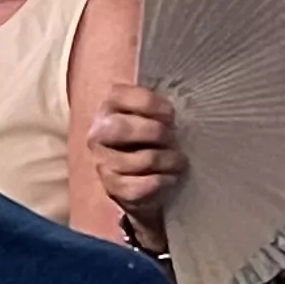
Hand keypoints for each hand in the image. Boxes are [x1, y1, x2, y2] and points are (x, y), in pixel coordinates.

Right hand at [87, 84, 188, 244]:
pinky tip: (171, 177)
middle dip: (157, 133)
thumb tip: (185, 105)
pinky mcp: (111, 187)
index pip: (123, 97)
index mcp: (109, 106)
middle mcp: (99, 132)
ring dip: (167, 161)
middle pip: (123, 129)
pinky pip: (138, 187)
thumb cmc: (151, 135)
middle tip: (174, 139)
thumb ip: (159, 105)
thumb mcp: (153, 112)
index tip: (171, 116)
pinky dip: (161, 181)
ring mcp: (102, 161)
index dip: (153, 105)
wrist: (139, 172)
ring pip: (139, 160)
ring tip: (179, 161)